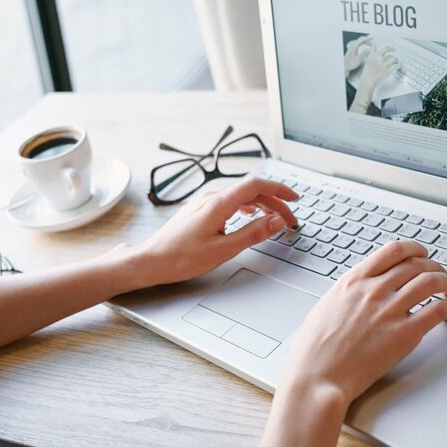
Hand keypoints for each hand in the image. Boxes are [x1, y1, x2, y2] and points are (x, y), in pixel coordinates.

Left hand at [134, 177, 298, 287]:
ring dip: (261, 205)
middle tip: (290, 220)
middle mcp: (211, 197)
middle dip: (274, 202)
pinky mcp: (200, 209)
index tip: (295, 198)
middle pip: (250, 190)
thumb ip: (252, 233)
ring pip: (240, 196)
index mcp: (218, 203)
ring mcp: (204, 201)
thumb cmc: (181, 257)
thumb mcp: (223, 249)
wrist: (151, 260)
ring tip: (274, 219)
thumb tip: (275, 221)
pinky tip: (249, 215)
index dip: (279, 190)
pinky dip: (246, 207)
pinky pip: (229, 201)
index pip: (256, 186)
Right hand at [280, 240, 446, 405]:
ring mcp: (389, 311)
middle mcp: (373, 290)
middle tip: (439, 274)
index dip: (415, 249)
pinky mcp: (403, 334)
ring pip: (431, 281)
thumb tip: (364, 286)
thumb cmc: (317, 345)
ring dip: (445, 281)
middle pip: (416, 264)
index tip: (421, 254)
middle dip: (434, 266)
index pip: (394, 250)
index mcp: (355, 280)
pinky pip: (437, 311)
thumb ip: (351, 290)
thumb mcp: (328, 303)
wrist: (318, 374)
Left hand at [343, 35, 372, 74]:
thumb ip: (364, 53)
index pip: (362, 39)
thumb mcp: (359, 59)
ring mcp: (351, 47)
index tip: (372, 38)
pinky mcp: (350, 49)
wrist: (344, 66)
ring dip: (363, 41)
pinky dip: (360, 43)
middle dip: (366, 39)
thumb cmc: (351, 63)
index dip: (368, 38)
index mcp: (354, 46)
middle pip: (360, 39)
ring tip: (368, 43)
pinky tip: (362, 45)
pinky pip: (356, 43)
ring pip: (358, 41)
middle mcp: (352, 45)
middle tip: (371, 41)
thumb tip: (370, 48)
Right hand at [349, 45, 400, 113]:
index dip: (389, 48)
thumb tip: (373, 45)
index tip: (391, 49)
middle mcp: (379, 58)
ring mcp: (384, 64)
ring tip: (396, 61)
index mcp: (374, 56)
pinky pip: (397, 65)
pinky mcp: (388, 70)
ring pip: (394, 58)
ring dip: (396, 60)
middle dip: (393, 51)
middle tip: (394, 51)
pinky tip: (400, 65)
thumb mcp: (367, 60)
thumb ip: (371, 52)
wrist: (368, 81)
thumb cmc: (367, 73)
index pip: (383, 48)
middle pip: (389, 52)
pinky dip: (400, 65)